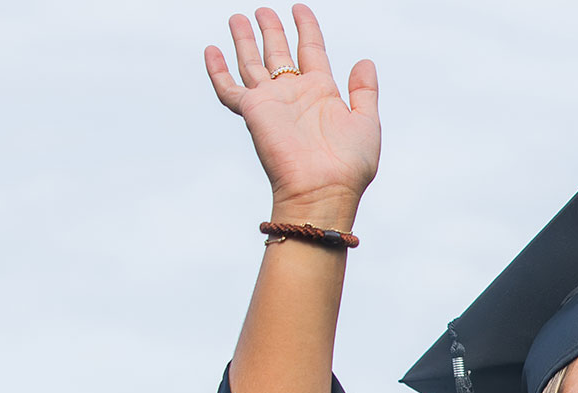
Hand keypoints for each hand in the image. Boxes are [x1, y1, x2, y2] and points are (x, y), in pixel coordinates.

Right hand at [206, 5, 379, 223]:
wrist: (323, 190)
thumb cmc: (349, 165)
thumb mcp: (366, 122)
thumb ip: (364, 91)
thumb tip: (365, 61)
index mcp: (322, 93)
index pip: (311, 50)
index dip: (306, 27)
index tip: (299, 8)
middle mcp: (294, 94)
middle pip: (278, 53)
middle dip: (271, 30)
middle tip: (262, 10)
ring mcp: (272, 102)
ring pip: (252, 63)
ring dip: (245, 40)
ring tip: (238, 17)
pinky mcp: (253, 111)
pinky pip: (229, 88)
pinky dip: (218, 70)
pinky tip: (211, 50)